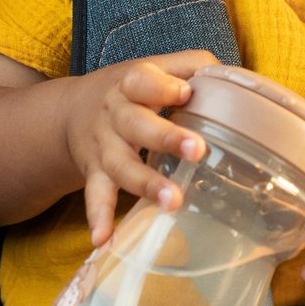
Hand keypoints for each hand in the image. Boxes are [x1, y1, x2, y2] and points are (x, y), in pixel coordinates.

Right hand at [65, 50, 216, 245]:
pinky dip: (98, 217)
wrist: (70, 111)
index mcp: (132, 83)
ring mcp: (104, 146)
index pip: (143, 81)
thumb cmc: (130, 90)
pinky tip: (103, 239)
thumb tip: (234, 78)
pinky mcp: (94, 172)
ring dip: (145, 184)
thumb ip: (192, 66)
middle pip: (136, 124)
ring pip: (121, 165)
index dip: (163, 86)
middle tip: (197, 149)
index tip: (186, 93)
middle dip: (165, 137)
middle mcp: (115, 115)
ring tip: (172, 201)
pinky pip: (95, 195)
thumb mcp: (153, 67)